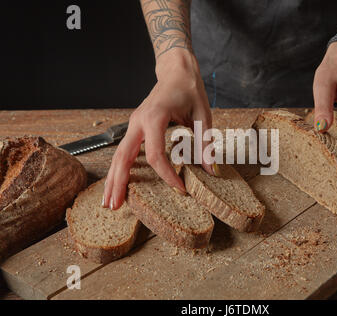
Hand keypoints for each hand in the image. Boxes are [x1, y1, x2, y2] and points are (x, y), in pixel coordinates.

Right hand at [103, 49, 213, 209]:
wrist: (176, 71)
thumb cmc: (189, 89)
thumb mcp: (203, 115)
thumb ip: (205, 143)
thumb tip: (210, 170)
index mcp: (154, 116)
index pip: (156, 154)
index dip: (167, 175)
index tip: (180, 189)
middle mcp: (138, 121)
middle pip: (123, 157)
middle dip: (119, 183)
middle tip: (116, 207)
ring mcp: (133, 124)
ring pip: (118, 155)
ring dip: (113, 179)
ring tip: (110, 202)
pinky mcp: (135, 128)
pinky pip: (123, 151)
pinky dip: (119, 169)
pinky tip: (118, 184)